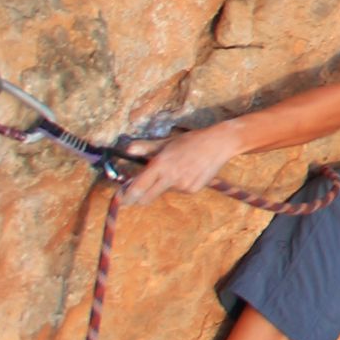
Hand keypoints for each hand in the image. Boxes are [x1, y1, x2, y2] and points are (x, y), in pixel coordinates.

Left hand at [121, 121, 244, 202]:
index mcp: (161, 164)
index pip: (138, 186)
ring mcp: (182, 185)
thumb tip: (128, 149)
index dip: (127, 195)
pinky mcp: (192, 190)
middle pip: (146, 198)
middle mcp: (170, 177)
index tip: (121, 199)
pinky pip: (178, 190)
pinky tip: (187, 172)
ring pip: (164, 191)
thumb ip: (146, 147)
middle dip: (138, 199)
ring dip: (163, 186)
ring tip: (176, 169)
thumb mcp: (167, 141)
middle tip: (135, 196)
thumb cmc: (191, 140)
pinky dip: (178, 184)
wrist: (218, 144)